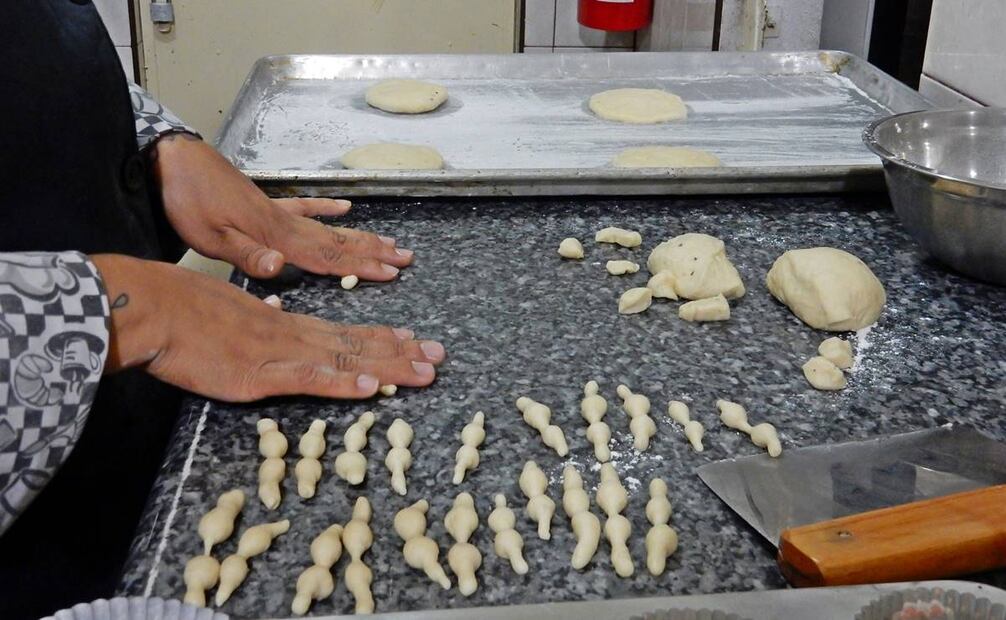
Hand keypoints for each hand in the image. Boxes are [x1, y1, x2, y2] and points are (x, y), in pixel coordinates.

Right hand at [91, 254, 444, 401]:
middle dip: (400, 351)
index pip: (342, 333)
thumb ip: (259, 320)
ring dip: (388, 366)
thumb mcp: (231, 312)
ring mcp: (280, 353)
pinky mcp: (261, 372)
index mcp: (284, 325)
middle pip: (356, 344)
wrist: (154, 308)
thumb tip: (280, 314)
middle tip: (438, 355)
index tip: (409, 340)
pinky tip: (372, 388)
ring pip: (345, 360)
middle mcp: (292, 335)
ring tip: (425, 370)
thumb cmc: (183, 311)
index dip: (378, 339)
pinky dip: (343, 382)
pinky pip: (310, 378)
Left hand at [150, 134, 412, 280]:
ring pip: (327, 227)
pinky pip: (303, 207)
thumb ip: (246, 255)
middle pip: (336, 241)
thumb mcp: (209, 237)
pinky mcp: (264, 203)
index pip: (326, 256)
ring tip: (389, 241)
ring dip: (359, 236)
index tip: (390, 272)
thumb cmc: (186, 202)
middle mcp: (284, 223)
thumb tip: (279, 268)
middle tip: (405, 258)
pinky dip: (325, 209)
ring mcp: (277, 211)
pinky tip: (344, 209)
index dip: (360, 266)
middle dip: (372, 252)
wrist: (172, 161)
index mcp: (274, 236)